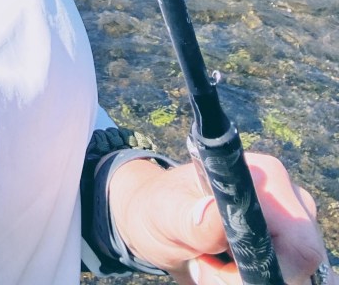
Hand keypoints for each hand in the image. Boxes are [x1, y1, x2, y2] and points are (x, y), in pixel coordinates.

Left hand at [107, 152, 335, 284]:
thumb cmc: (158, 208)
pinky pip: (279, 275)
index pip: (296, 240)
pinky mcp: (282, 245)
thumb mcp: (165, 214)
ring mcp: (288, 223)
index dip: (266, 264)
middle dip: (253, 275)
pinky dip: (251, 278)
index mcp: (261, 175)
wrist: (151, 220)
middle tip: (207, 267)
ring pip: (289, 274)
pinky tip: (224, 268)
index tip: (220, 264)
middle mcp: (284, 197)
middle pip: (298, 261)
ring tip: (211, 264)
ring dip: (248, 279)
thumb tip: (213, 212)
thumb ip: (190, 218)